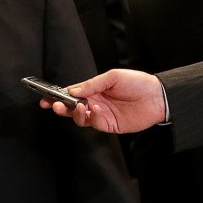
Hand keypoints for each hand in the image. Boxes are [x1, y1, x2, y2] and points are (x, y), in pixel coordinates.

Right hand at [40, 69, 165, 133]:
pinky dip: (92, 118)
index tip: (45, 98)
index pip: (71, 93)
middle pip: (71, 108)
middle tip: (53, 106)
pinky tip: (96, 110)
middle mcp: (95, 103)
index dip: (58, 96)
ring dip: (75, 113)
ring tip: (78, 106)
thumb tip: (73, 90)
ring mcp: (101, 115)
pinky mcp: (109, 125)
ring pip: (80, 118)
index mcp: (94, 90)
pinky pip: (95, 124)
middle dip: (60, 108)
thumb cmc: (137, 82)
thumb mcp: (112, 77)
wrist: (157, 97)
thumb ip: (92, 84)